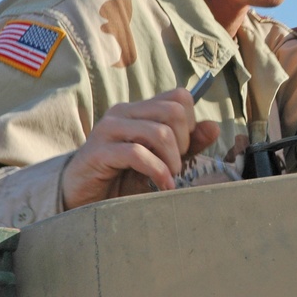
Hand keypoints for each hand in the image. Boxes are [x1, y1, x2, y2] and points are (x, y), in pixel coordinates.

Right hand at [60, 88, 219, 209]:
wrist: (83, 199)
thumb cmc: (122, 178)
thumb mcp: (161, 161)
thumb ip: (187, 144)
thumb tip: (213, 127)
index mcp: (140, 109)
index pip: (179, 96)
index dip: (190, 122)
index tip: (185, 148)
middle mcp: (124, 112)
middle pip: (174, 112)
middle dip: (184, 142)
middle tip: (177, 165)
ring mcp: (109, 129)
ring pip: (159, 132)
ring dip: (172, 160)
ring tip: (169, 177)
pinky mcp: (99, 151)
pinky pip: (138, 153)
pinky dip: (157, 171)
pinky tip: (162, 184)